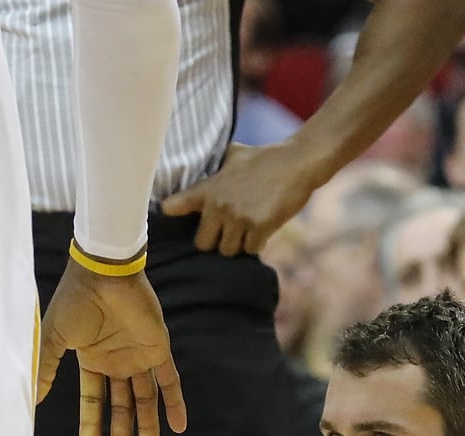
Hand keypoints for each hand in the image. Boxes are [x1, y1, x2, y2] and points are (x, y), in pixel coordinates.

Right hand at [37, 260, 186, 435]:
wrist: (104, 272)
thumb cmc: (76, 301)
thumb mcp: (54, 339)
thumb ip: (45, 368)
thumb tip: (31, 400)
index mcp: (91, 360)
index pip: (93, 401)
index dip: (92, 425)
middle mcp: (115, 362)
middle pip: (120, 406)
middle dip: (121, 435)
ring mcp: (138, 356)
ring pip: (145, 399)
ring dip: (148, 427)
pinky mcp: (158, 348)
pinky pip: (170, 380)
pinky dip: (175, 403)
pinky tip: (178, 427)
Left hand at [160, 142, 320, 256]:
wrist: (297, 162)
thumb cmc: (267, 157)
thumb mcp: (235, 155)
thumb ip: (218, 168)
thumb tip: (208, 163)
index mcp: (210, 188)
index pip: (178, 204)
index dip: (171, 211)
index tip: (166, 214)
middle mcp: (219, 205)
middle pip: (203, 244)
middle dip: (215, 241)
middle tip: (228, 233)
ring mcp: (239, 217)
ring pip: (227, 251)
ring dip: (237, 245)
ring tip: (247, 231)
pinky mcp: (259, 227)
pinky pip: (251, 250)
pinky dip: (257, 244)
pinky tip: (263, 232)